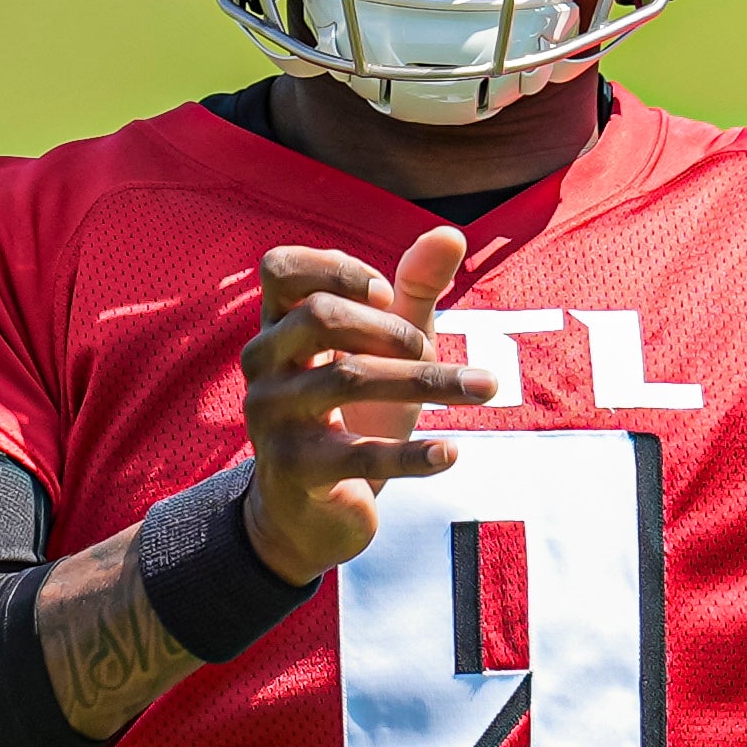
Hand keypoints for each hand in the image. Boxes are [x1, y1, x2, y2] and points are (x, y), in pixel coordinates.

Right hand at [240, 228, 493, 583]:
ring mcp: (272, 419)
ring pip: (347, 378)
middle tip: (427, 351)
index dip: (335, 267)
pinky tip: (453, 452)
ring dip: (427, 380)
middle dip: (391, 328)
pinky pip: (360, 454)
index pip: (279, 268)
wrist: (314, 513)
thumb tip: (451, 232)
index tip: (387, 292)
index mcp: (277, 329)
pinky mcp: (295, 471)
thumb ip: (414, 292)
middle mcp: (263, 368)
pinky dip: (414, 454)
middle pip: (319, 316)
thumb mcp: (386, 350)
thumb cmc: (353, 415)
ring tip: (483, 388)